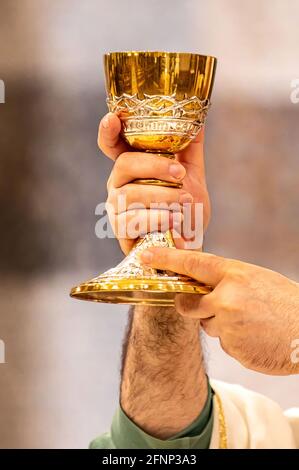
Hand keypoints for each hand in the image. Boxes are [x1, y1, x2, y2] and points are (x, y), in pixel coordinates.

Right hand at [98, 112, 210, 253]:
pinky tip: (175, 221)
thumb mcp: (192, 174)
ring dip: (162, 196)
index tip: (112, 118)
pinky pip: (133, 220)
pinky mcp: (120, 230)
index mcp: (132, 165)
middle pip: (125, 164)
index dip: (108, 131)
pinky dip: (157, 219)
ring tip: (185, 203)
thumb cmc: (186, 208)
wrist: (188, 243)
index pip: (112, 144)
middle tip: (180, 175)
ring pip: (131, 193)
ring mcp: (116, 207)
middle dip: (154, 166)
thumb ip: (191, 146)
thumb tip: (199, 114)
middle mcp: (118, 183)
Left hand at [140, 247, 298, 375]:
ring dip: (223, 325)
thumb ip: (227, 280)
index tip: (145, 256)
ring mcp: (228, 324)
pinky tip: (256, 337)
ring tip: (252, 323)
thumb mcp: (256, 280)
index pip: (193, 263)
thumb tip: (201, 283)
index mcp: (235, 274)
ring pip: (208, 325)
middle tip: (211, 307)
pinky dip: (236, 341)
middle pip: (188, 304)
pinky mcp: (233, 347)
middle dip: (191, 307)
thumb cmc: (285, 303)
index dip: (167, 259)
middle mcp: (226, 297)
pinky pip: (224, 343)